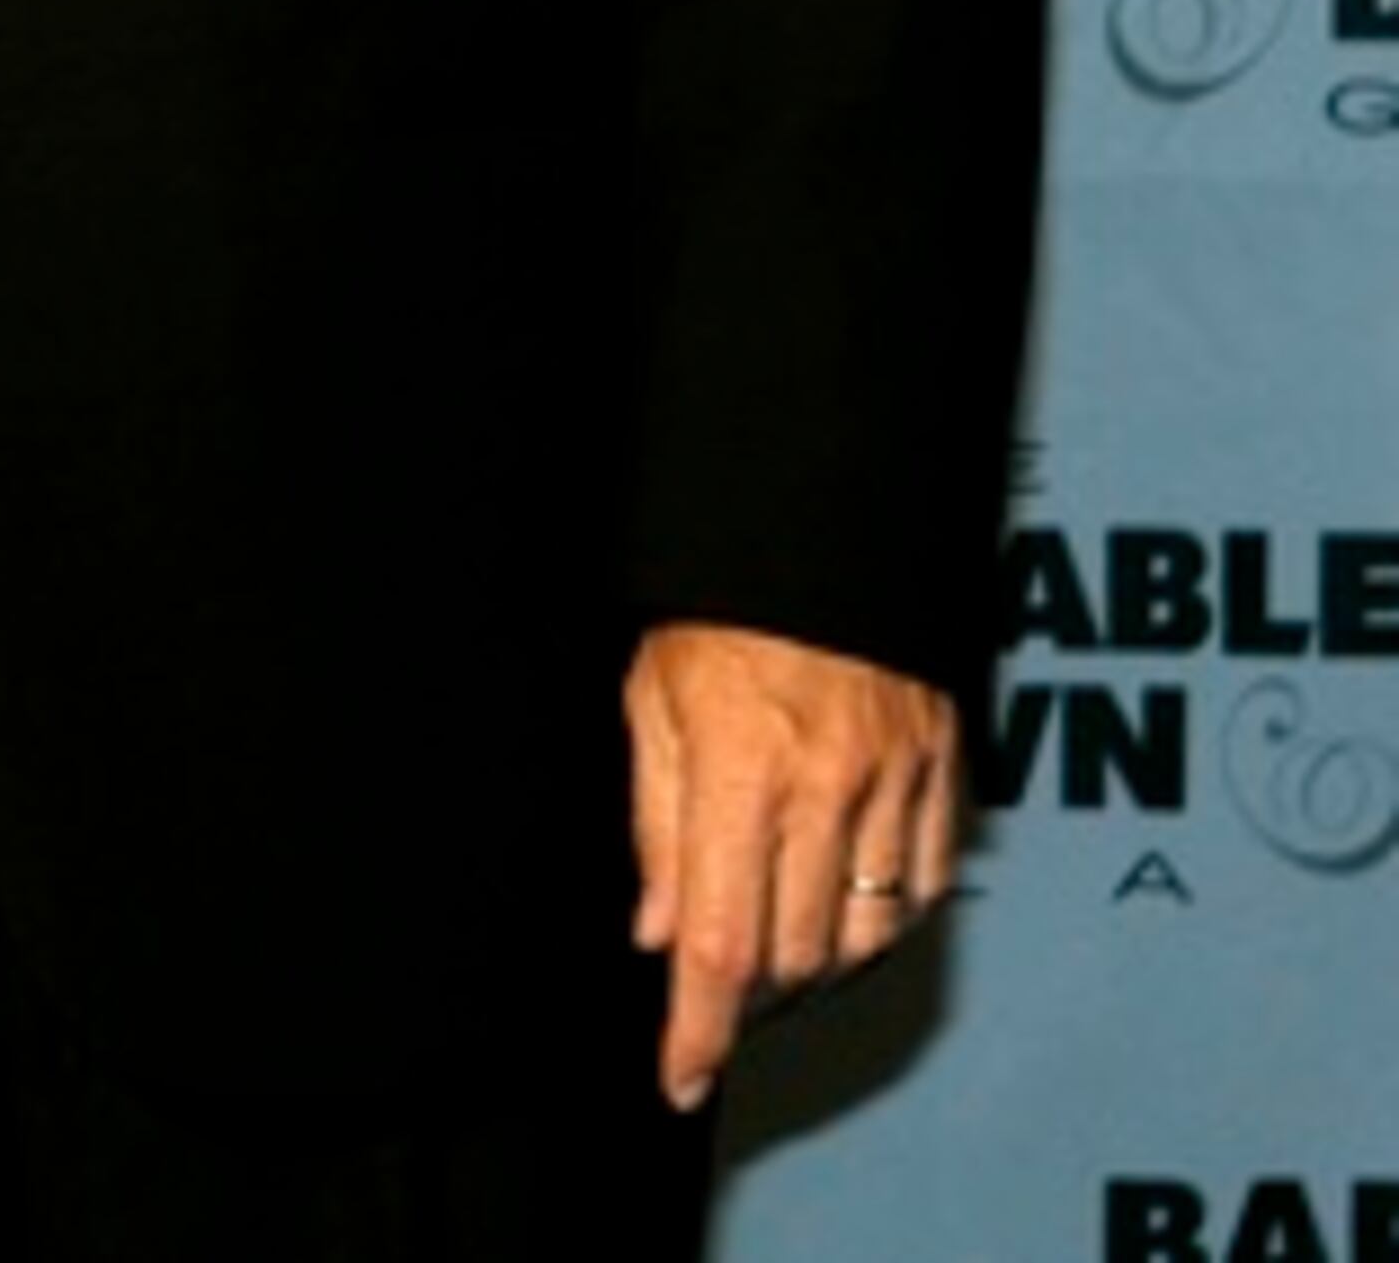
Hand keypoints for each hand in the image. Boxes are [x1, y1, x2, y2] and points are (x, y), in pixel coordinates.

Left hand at [626, 619, 959, 1109]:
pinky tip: (845, 886)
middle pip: (796, 955)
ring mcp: (895, 782)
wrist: (814, 520)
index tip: (682, 1076)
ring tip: (778, 915)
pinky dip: (884, 913)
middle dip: (750, 980)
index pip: (720, 943)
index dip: (698, 1028)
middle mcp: (825, 788)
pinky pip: (924, 887)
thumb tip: (660, 930)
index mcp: (741, 771)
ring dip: (817, 953)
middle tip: (720, 954)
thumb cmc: (718, 599)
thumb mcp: (652, 695)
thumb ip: (656, 822)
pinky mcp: (943, 768)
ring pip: (865, 937)